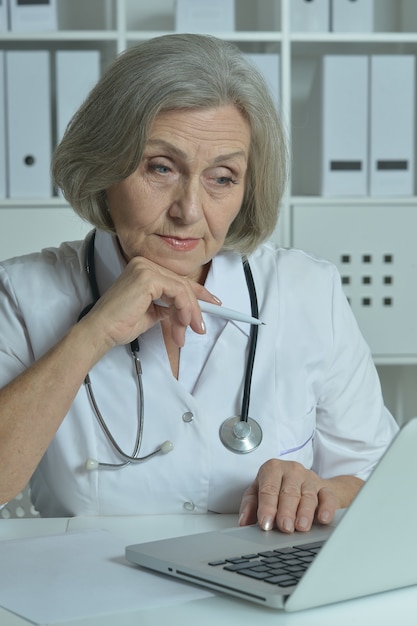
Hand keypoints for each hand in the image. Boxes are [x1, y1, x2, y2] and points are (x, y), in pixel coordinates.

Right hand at [78, 256, 219, 353]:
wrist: (101, 331)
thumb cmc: (120, 323)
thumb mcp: (151, 313)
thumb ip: (167, 307)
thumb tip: (183, 310)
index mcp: (144, 269)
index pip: (176, 279)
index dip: (197, 292)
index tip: (212, 303)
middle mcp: (144, 264)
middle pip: (182, 284)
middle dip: (195, 308)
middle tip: (200, 327)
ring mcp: (146, 268)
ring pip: (182, 289)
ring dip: (189, 313)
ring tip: (188, 331)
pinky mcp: (148, 277)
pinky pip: (178, 292)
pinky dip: (184, 309)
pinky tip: (182, 323)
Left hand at [238, 459, 339, 532]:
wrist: (303, 481)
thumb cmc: (277, 487)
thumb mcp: (258, 492)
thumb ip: (250, 505)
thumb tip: (243, 522)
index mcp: (272, 469)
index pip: (268, 488)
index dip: (267, 507)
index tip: (265, 523)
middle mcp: (292, 471)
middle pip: (289, 492)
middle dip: (286, 511)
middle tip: (284, 527)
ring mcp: (310, 478)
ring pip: (308, 496)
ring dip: (305, 513)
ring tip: (301, 527)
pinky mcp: (325, 488)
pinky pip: (328, 497)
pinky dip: (327, 508)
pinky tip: (323, 519)